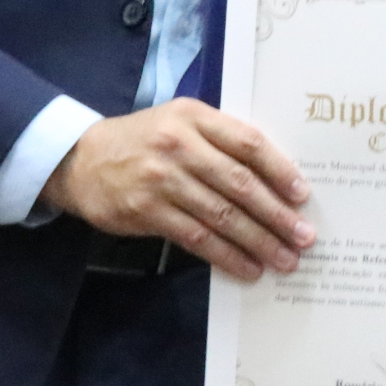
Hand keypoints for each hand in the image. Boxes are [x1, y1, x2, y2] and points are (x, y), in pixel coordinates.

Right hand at [45, 100, 313, 280]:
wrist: (81, 159)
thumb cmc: (145, 141)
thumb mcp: (181, 124)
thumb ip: (220, 142)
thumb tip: (275, 181)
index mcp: (195, 117)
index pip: (248, 143)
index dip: (280, 170)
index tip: (303, 195)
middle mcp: (179, 145)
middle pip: (239, 183)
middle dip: (276, 214)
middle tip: (304, 237)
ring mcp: (161, 179)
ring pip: (221, 215)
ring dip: (258, 241)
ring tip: (283, 260)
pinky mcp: (146, 211)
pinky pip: (196, 238)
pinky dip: (226, 256)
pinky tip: (247, 268)